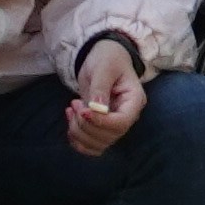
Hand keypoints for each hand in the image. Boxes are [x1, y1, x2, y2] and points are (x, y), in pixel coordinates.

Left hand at [67, 31, 148, 158]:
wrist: (102, 58)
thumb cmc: (107, 58)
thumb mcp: (104, 68)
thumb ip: (100, 88)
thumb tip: (96, 109)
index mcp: (133, 101)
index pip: (121, 123)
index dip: (100, 122)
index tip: (82, 110)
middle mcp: (127, 116)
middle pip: (109, 136)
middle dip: (85, 125)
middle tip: (74, 104)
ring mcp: (114, 124)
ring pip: (98, 144)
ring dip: (78, 132)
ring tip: (71, 109)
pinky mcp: (101, 127)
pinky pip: (91, 146)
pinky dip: (77, 140)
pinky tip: (70, 120)